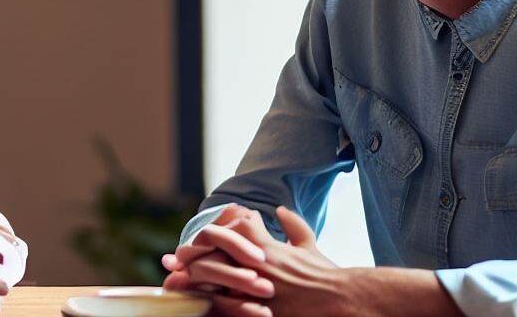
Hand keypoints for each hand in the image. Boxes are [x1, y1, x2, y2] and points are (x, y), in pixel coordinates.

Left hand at [164, 206, 338, 316]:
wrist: (342, 301)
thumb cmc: (326, 274)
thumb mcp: (309, 245)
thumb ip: (293, 224)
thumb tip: (279, 210)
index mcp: (264, 246)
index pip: (222, 232)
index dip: (203, 237)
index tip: (191, 243)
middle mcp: (255, 265)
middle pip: (208, 256)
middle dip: (189, 259)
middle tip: (174, 264)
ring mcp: (255, 290)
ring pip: (211, 282)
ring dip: (192, 282)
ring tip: (178, 284)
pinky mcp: (259, 312)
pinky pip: (225, 308)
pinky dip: (209, 304)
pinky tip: (199, 304)